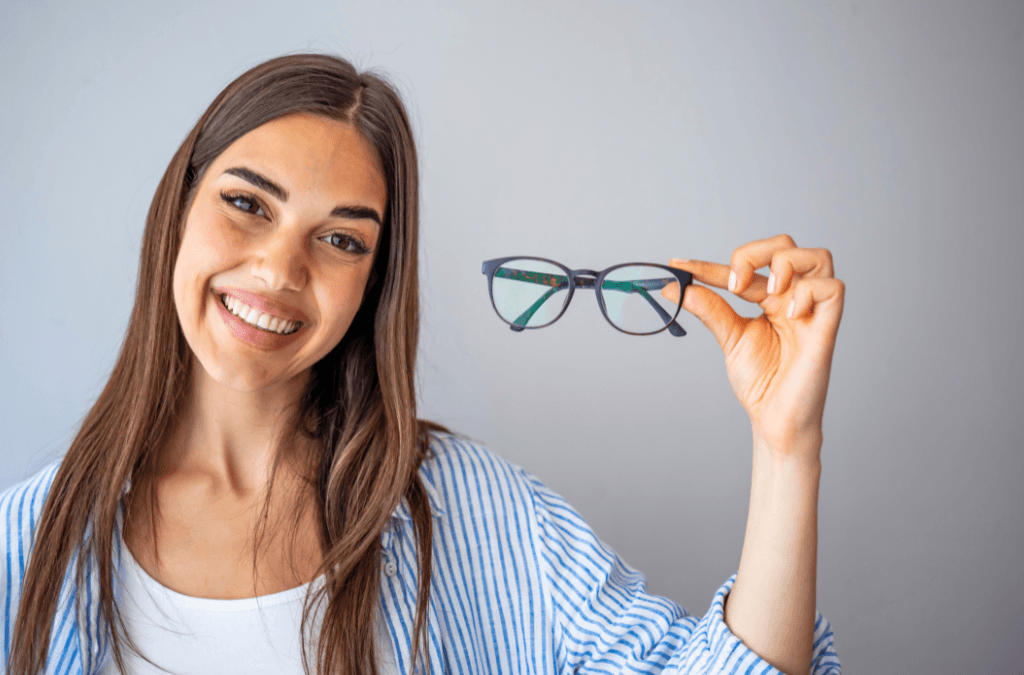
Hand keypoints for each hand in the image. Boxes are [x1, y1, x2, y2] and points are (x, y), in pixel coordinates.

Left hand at [662, 234, 844, 461]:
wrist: (775, 420)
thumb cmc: (761, 382)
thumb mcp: (730, 339)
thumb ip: (710, 310)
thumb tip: (676, 288)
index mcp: (770, 300)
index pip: (743, 268)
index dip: (709, 265)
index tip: (678, 268)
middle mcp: (793, 299)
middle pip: (786, 245)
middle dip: (755, 252)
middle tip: (733, 283)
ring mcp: (812, 312)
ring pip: (818, 257)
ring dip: (787, 264)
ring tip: (768, 291)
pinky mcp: (827, 329)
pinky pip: (834, 289)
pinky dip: (809, 292)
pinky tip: (790, 314)